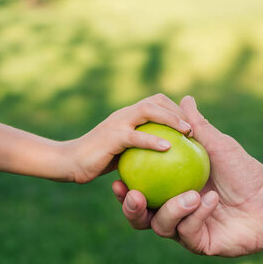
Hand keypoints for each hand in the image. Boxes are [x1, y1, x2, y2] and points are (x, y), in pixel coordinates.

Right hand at [68, 94, 190, 183]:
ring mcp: (116, 123)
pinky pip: (135, 136)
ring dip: (171, 118)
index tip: (192, 126)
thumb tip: (164, 153)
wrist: (68, 163)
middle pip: (155, 100)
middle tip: (194, 128)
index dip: (176, 110)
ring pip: (148, 110)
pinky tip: (168, 147)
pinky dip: (152, 140)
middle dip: (177, 110)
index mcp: (128, 117)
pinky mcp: (110, 137)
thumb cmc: (96, 161)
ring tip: (188, 132)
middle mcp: (124, 115)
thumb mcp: (122, 152)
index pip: (156, 103)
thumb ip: (139, 147)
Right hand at [113, 96, 262, 256]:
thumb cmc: (245, 172)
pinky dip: (198, 215)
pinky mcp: (201, 245)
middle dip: (131, 210)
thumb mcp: (218, 145)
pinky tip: (209, 200)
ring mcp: (187, 231)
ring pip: (163, 227)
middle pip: (142, 218)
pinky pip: (190, 232)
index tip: (117, 179)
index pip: (141, 193)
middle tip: (134, 195)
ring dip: (172, 210)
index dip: (124, 191)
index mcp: (171, 192)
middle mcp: (175, 214)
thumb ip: (197, 126)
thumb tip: (185, 98)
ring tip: (190, 195)